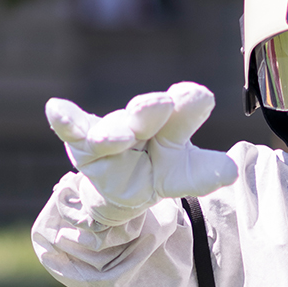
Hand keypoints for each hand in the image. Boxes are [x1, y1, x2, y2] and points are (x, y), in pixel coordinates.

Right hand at [46, 82, 237, 217]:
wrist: (125, 189)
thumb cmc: (160, 170)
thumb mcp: (183, 174)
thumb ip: (204, 172)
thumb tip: (232, 172)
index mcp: (173, 124)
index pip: (186, 110)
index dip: (192, 104)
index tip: (200, 96)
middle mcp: (142, 122)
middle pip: (148, 114)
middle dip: (152, 108)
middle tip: (163, 103)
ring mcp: (111, 132)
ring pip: (112, 129)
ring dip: (115, 132)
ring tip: (121, 138)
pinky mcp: (84, 145)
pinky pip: (72, 130)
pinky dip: (64, 119)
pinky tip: (55, 108)